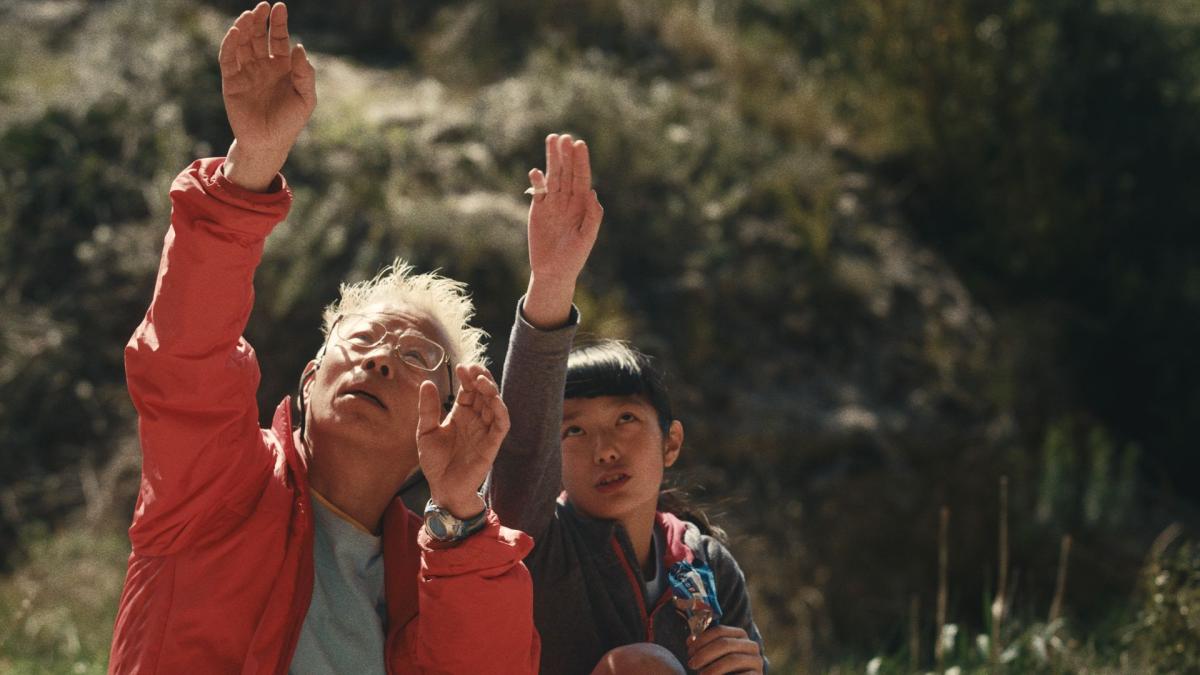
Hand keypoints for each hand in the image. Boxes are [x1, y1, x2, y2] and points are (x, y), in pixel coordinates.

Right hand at [218, 2, 315, 190]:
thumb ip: (305, 73)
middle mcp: (263, 66)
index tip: (279, 7)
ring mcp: (246, 72)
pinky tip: (235, 32)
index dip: (279, 23)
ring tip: (248, 16)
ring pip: (242, 43)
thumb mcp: (306, 98)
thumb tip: (299, 47)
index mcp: (282, 67)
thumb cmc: (290, 122)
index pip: (278, 39)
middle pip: (259, 37)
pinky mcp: (230, 81)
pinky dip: (230, 44)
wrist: (269, 143)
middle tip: (262, 7)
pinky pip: (228, 58)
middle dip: (260, 21)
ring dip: (244, 28)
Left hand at [416, 364, 509, 517]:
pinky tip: (493, 400)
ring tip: (481, 380)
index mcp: (461, 415)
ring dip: (491, 390)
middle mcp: (476, 420)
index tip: (461, 367)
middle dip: (481, 379)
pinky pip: (501, 424)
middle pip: (484, 393)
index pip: (468, 390)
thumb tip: (427, 383)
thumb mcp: (425, 432)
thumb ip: (428, 409)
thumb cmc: (436, 463)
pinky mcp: (492, 444)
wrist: (443, 489)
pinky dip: (500, 410)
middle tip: (473, 368)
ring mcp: (485, 431)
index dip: (467, 378)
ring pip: (495, 405)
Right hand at [522, 133, 603, 328]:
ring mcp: (552, 203)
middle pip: (566, 172)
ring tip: (551, 139)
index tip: (580, 145)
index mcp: (582, 205)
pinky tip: (537, 171)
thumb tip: (593, 193)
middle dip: (566, 155)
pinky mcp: (538, 210)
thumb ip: (592, 216)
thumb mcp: (587, 238)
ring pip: (552, 176)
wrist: (553, 271)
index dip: (581, 162)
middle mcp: (567, 200)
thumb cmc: (574, 257)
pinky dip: (537, 181)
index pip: (581, 178)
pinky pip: (538, 191)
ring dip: (552, 159)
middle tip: (564, 137)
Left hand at [686, 625, 763, 674]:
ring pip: (732, 659)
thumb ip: (704, 646)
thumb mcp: (713, 657)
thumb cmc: (722, 671)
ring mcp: (757, 661)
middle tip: (691, 664)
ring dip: (712, 668)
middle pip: (725, 643)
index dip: (701, 639)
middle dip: (704, 654)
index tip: (689, 651)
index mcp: (740, 635)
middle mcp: (751, 645)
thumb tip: (690, 639)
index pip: (720, 631)